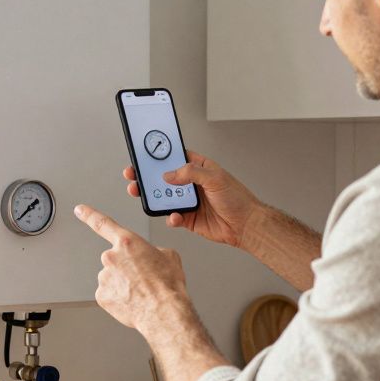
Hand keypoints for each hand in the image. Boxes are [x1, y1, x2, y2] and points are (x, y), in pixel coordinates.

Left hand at [73, 203, 190, 335]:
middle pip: (114, 259)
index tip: (80, 210)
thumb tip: (149, 255)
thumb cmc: (167, 286)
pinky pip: (108, 293)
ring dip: (122, 283)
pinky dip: (118, 296)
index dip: (89, 215)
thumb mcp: (169, 256)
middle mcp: (112, 257)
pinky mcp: (101, 295)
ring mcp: (104, 277)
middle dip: (125, 267)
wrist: (163, 312)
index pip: (103, 224)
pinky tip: (131, 300)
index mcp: (127, 242)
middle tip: (142, 278)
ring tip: (139, 291)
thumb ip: (152, 250)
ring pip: (111, 277)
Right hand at [124, 150, 260, 249]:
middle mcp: (191, 184)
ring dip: (152, 198)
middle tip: (133, 176)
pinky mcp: (188, 219)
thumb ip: (191, 173)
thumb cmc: (238, 198)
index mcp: (198, 168)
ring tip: (142, 195)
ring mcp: (188, 201)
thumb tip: (169, 175)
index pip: (174, 157)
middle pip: (163, 178)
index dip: (158, 155)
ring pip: (163, 198)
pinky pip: (172, 217)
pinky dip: (170, 218)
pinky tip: (174, 217)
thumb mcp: (215, 178)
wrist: (246, 226)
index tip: (143, 154)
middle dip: (147, 177)